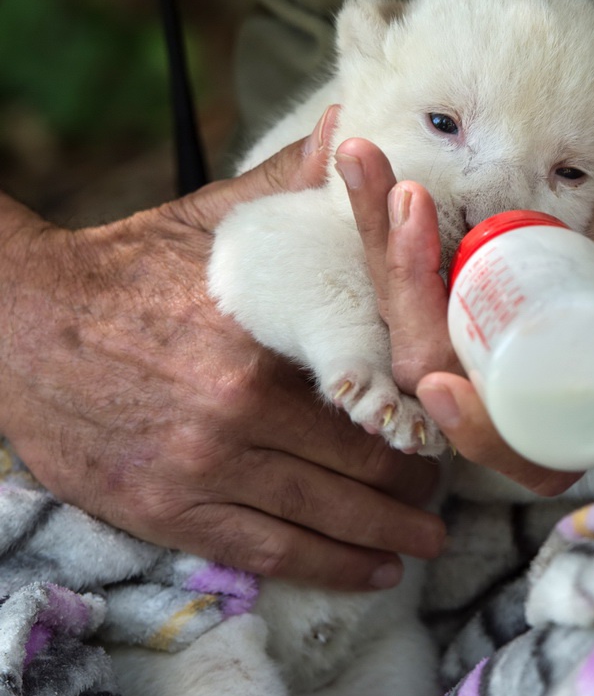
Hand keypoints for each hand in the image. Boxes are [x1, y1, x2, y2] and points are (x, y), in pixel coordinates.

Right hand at [0, 107, 444, 589]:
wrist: (14, 326)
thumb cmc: (127, 273)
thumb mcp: (212, 223)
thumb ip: (292, 186)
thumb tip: (352, 123)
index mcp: (265, 341)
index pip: (377, 392)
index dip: (424, 419)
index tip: (448, 430)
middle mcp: (241, 412)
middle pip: (363, 463)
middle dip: (415, 486)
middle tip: (442, 493)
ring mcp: (204, 468)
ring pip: (327, 515)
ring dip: (390, 535)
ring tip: (425, 543)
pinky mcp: (168, 509)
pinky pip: (268, 551)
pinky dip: (329, 565)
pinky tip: (372, 572)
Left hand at [336, 138, 580, 495]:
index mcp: (576, 413)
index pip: (515, 445)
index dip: (472, 429)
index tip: (443, 384)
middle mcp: (517, 387)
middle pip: (440, 369)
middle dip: (405, 291)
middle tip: (400, 204)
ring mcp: (486, 341)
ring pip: (414, 316)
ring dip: (381, 243)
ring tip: (364, 160)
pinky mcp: (470, 296)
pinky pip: (417, 272)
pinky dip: (388, 220)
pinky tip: (364, 160)